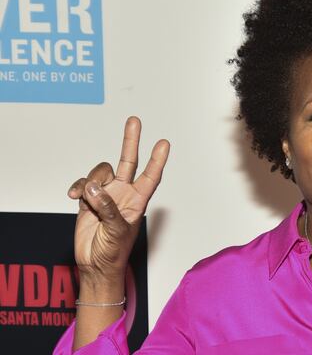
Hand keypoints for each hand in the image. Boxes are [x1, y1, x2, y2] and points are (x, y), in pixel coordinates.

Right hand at [67, 117, 169, 285]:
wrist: (94, 264)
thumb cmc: (114, 252)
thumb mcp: (117, 230)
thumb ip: (108, 208)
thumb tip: (95, 187)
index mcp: (138, 200)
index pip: (150, 176)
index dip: (157, 160)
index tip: (164, 143)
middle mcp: (123, 194)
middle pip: (128, 161)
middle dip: (131, 141)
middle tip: (134, 120)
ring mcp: (105, 195)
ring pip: (100, 172)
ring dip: (91, 180)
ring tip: (86, 197)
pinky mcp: (88, 199)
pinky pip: (83, 184)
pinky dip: (78, 187)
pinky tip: (74, 197)